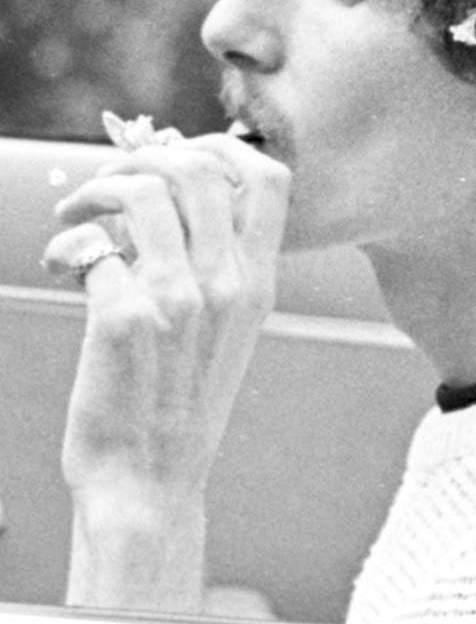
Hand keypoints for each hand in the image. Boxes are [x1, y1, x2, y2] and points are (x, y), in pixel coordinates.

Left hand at [54, 130, 289, 608]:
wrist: (149, 475)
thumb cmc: (176, 404)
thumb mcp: (222, 332)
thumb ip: (213, 269)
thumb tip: (170, 199)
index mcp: (256, 285)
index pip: (267, 179)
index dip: (217, 148)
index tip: (174, 161)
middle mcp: (226, 285)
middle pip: (199, 168)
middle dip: (142, 162)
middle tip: (110, 192)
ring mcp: (177, 299)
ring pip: (140, 193)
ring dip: (94, 192)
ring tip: (75, 219)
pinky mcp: (123, 316)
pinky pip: (90, 246)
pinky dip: (66, 247)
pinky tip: (60, 269)